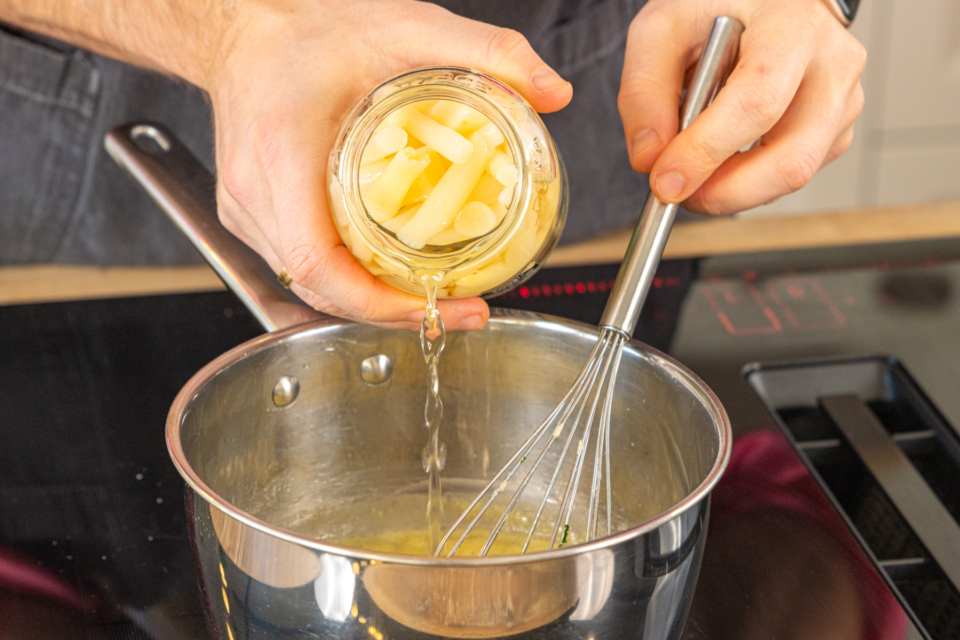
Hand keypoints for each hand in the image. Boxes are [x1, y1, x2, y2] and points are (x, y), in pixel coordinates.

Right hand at [204, 1, 571, 329]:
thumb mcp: (408, 28)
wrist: (248, 32)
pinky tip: (392, 277)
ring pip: (308, 286)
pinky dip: (349, 281)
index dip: (376, 302)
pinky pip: (301, 267)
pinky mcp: (251, 216)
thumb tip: (554, 94)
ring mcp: (247, 211)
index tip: (435, 305)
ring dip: (371, 302)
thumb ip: (487, 51)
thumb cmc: (313, 30)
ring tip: (437, 298)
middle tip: (459, 310)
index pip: (317, 261)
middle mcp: (255, 194)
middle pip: (318, 288)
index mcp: (283, 153)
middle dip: (391, 312)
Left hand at [618, 0, 865, 213]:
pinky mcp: (835, 133)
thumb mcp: (662, 29)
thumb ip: (644, 92)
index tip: (666, 180)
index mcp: (793, 26)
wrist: (763, 1)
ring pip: (792, 176)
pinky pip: (788, 177)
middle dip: (723, 192)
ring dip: (731, 191)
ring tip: (690, 170)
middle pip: (791, 158)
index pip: (757, 102)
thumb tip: (649, 159)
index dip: (707, 151)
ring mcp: (842, 103)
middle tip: (675, 193)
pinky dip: (746, 183)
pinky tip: (720, 158)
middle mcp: (833, 66)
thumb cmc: (717, 6)